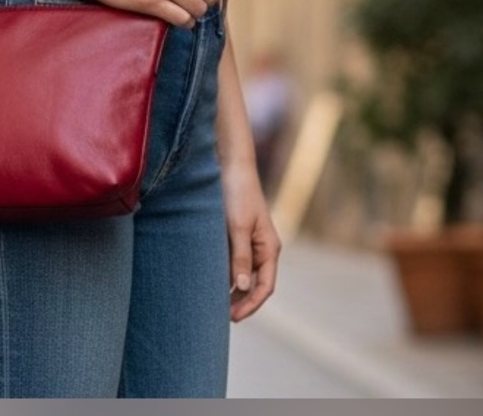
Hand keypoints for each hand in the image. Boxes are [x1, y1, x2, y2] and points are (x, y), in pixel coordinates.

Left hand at [221, 164, 280, 321]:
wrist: (231, 164)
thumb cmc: (237, 193)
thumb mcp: (238, 227)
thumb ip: (241, 257)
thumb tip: (242, 287)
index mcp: (269, 248)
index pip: (265, 286)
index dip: (251, 305)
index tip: (234, 318)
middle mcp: (263, 248)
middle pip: (256, 284)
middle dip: (242, 302)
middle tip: (221, 317)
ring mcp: (251, 241)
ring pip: (245, 274)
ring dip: (233, 290)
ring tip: (215, 303)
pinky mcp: (237, 234)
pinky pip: (235, 261)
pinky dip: (226, 273)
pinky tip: (213, 280)